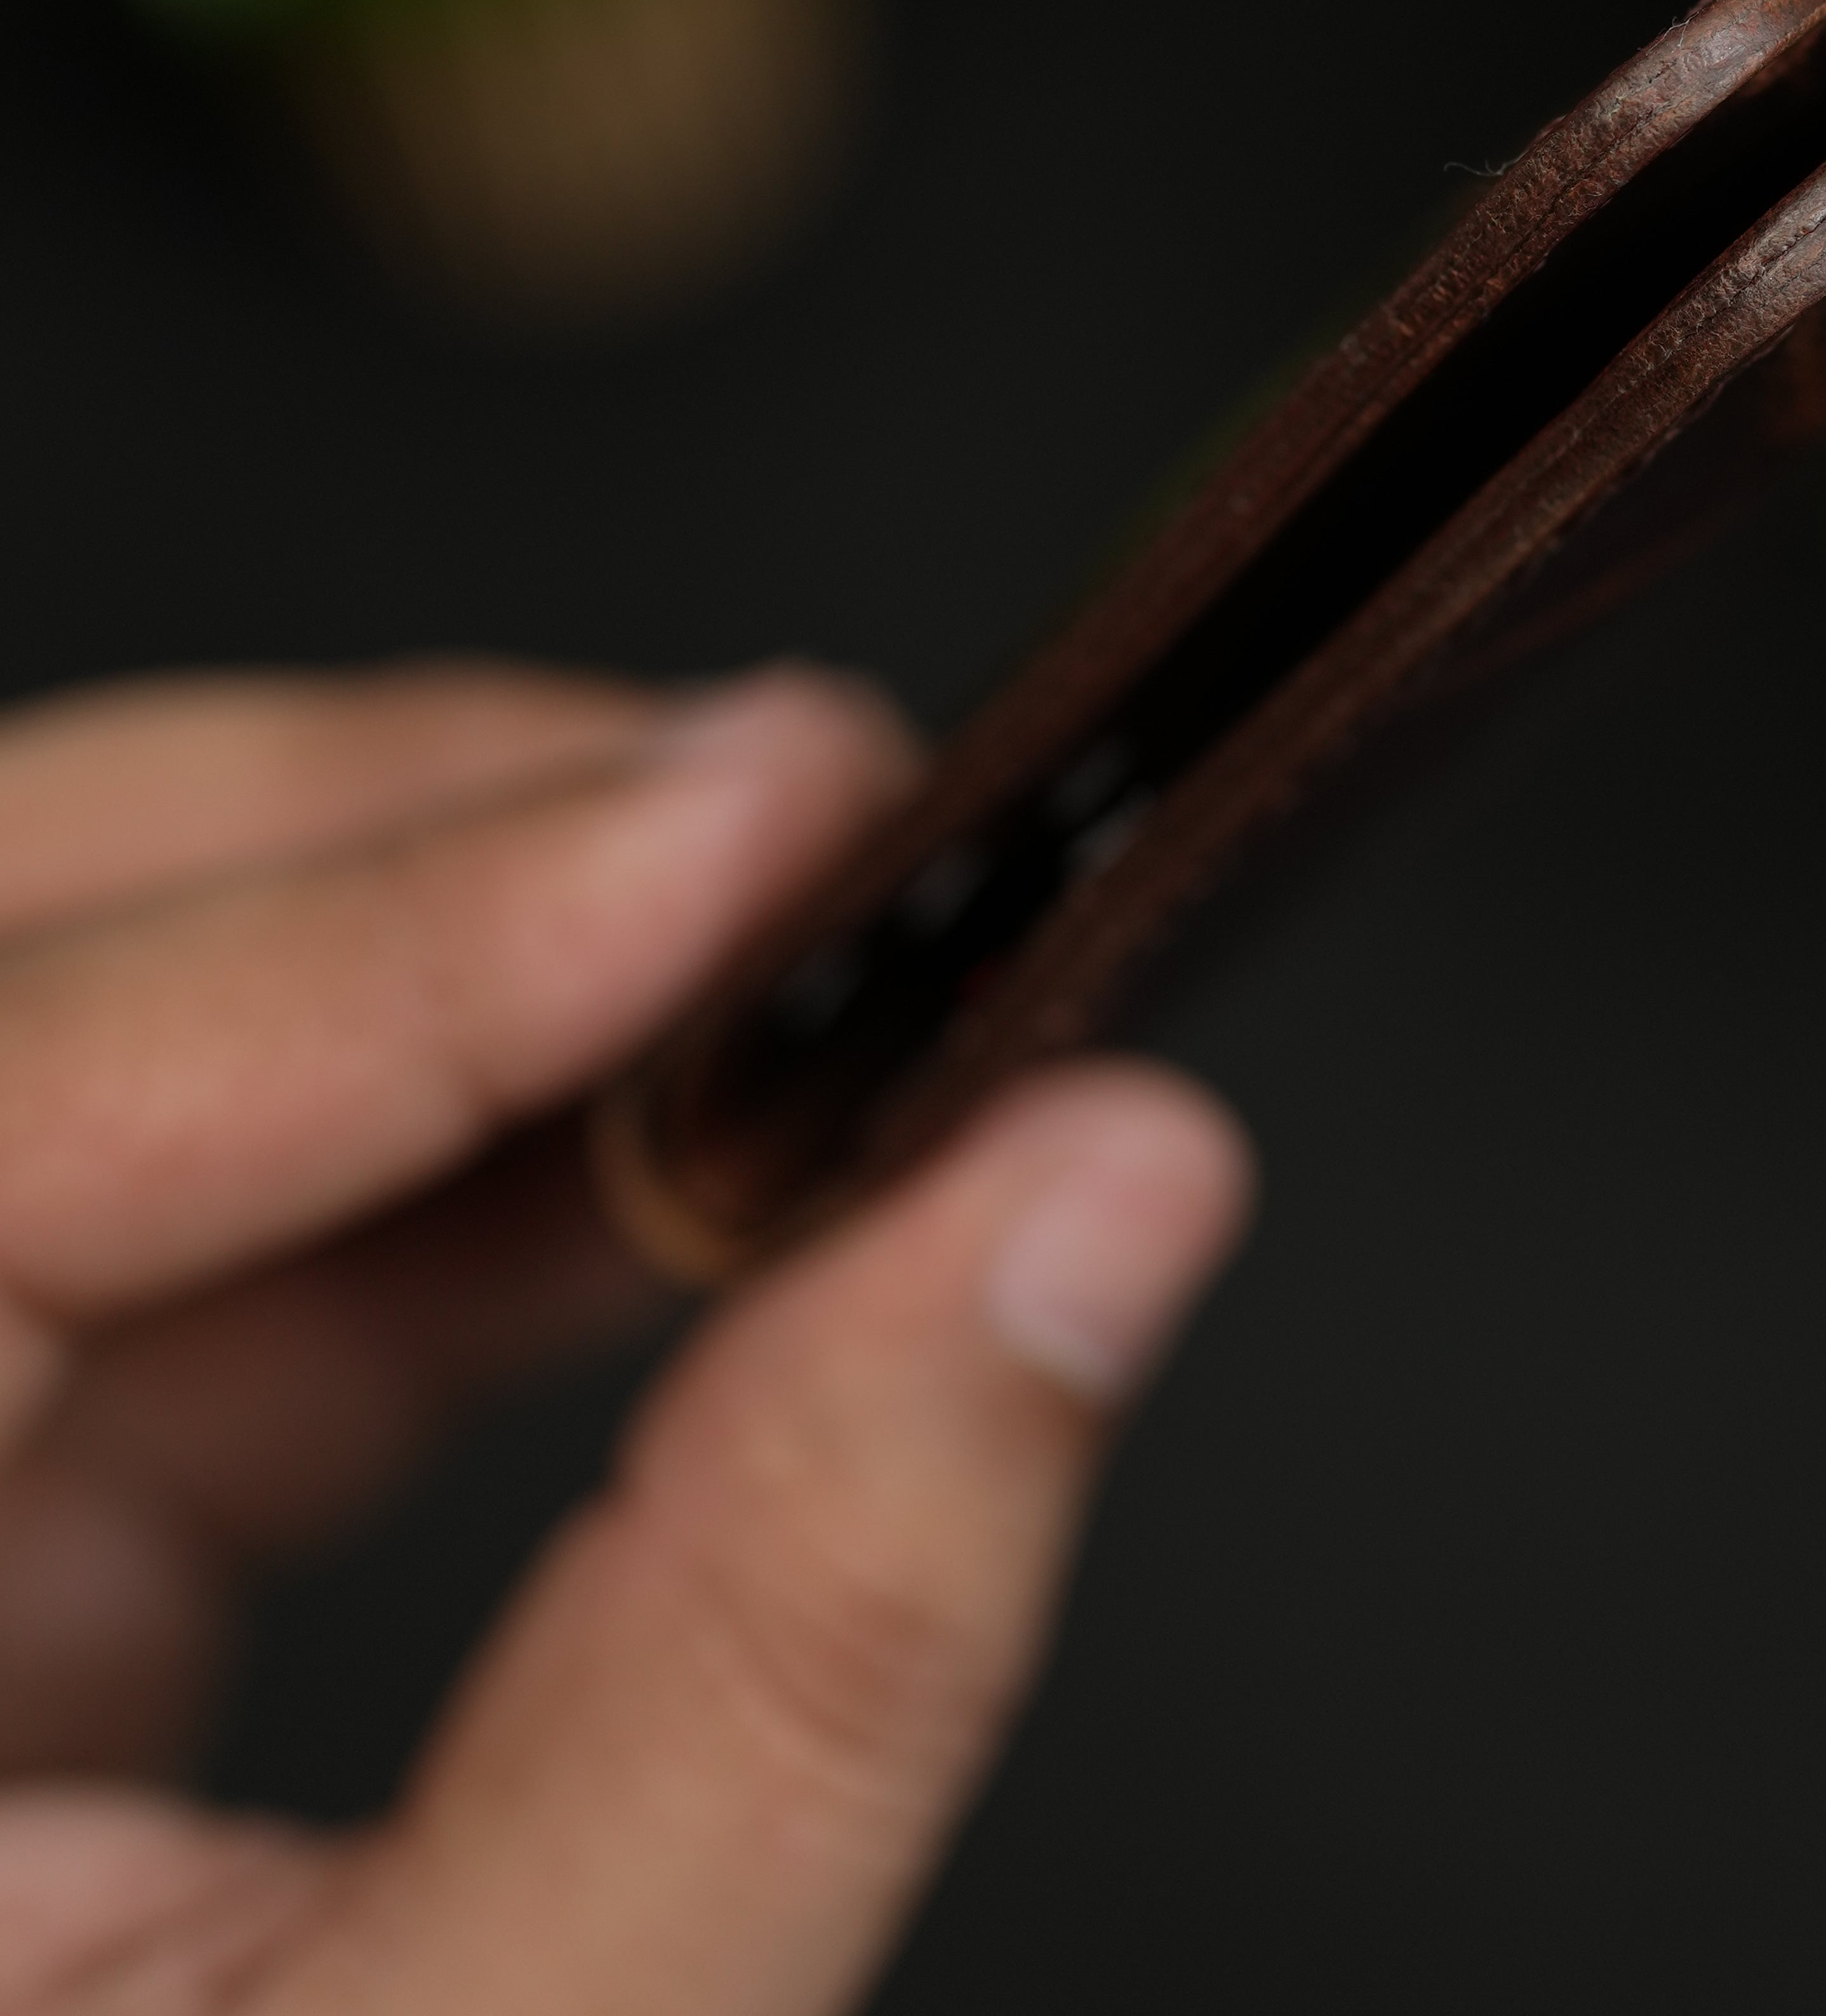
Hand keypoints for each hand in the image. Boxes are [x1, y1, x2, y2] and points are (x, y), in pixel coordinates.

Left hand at [0, 662, 1250, 2011]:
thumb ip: (796, 1645)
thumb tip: (1099, 1210)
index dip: (401, 937)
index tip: (772, 814)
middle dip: (396, 843)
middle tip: (786, 807)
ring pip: (92, 1057)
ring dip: (466, 971)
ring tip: (790, 936)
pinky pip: (191, 1238)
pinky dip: (471, 1163)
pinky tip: (704, 1154)